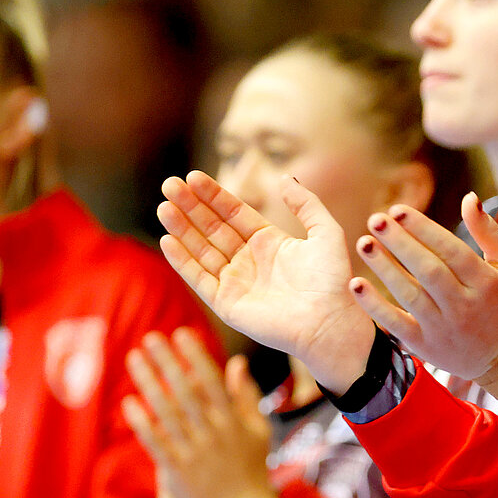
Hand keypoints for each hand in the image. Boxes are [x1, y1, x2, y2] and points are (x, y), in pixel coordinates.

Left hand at [122, 330, 277, 497]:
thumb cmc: (253, 470)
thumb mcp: (258, 430)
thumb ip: (246, 396)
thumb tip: (237, 362)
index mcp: (234, 421)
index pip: (212, 380)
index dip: (195, 356)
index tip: (181, 333)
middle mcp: (214, 433)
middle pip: (186, 390)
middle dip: (167, 361)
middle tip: (150, 337)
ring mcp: (194, 452)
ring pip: (167, 412)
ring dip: (149, 382)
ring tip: (134, 359)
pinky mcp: (177, 472)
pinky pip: (156, 442)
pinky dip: (142, 422)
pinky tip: (129, 403)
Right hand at [158, 172, 376, 392]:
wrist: (331, 321)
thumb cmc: (333, 280)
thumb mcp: (325, 232)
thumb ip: (307, 204)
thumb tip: (284, 179)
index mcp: (269, 242)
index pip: (234, 213)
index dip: (213, 195)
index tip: (192, 176)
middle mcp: (249, 261)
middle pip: (213, 228)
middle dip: (191, 207)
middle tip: (169, 185)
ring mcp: (236, 282)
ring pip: (202, 250)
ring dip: (182, 229)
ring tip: (164, 207)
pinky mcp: (227, 304)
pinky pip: (199, 279)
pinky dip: (183, 262)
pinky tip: (167, 240)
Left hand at [352, 197, 497, 402]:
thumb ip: (489, 231)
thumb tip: (470, 198)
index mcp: (486, 282)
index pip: (451, 250)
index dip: (423, 229)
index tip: (398, 210)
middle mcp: (465, 305)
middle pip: (428, 270)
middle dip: (400, 243)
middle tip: (375, 220)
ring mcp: (444, 328)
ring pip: (410, 294)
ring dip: (384, 268)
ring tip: (364, 243)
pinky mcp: (426, 346)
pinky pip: (396, 324)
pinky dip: (374, 305)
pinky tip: (356, 284)